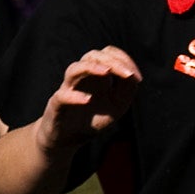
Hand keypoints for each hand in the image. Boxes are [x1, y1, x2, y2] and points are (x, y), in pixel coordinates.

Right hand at [37, 49, 142, 164]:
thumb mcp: (117, 106)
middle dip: (111, 62)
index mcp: (97, 75)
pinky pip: (63, 95)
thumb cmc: (94, 119)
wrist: (69, 139)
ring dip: (90, 67)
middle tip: (128, 74)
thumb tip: (134, 76)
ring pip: (74, 69)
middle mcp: (82, 78)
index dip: (122, 59)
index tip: (136, 76)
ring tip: (106, 72)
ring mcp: (68, 89)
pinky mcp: (58, 105)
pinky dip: (74, 96)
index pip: (107, 54)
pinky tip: (87, 100)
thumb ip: (127, 90)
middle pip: (92, 56)